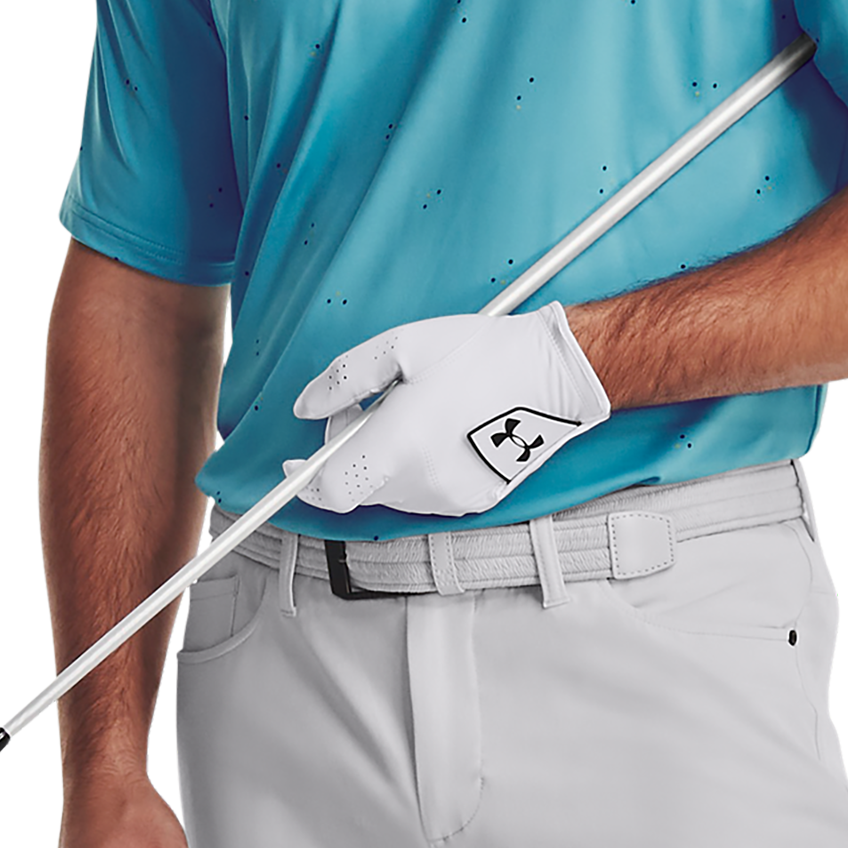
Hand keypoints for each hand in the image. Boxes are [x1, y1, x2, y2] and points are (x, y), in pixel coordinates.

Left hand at [284, 302, 610, 515]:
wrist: (551, 374)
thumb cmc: (482, 354)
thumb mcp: (401, 347)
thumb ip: (344, 380)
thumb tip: (307, 407)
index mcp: (397, 446)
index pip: (330, 490)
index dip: (304, 480)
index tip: (295, 463)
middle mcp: (421, 483)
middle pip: (360, 486)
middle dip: (352, 453)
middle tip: (372, 408)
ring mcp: (451, 497)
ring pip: (393, 490)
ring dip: (387, 461)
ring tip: (415, 412)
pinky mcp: (476, 500)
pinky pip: (426, 492)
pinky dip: (419, 468)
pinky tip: (441, 430)